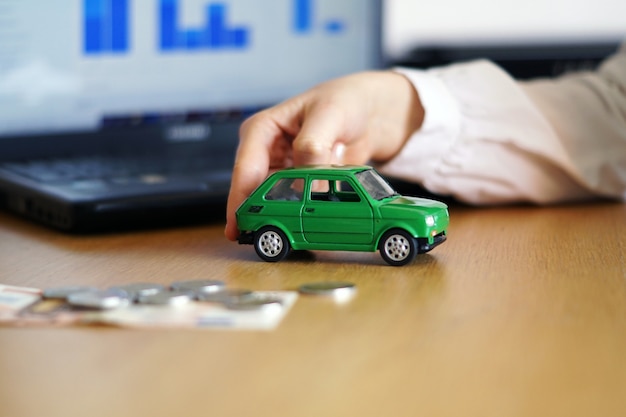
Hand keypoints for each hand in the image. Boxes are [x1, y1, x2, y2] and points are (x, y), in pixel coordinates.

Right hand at [225, 70, 423, 240]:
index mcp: (262, 129)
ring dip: (281, 218)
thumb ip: (312, 144)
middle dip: (258, 215)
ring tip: (290, 235)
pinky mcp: (302, 182)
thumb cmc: (345, 101)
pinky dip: (301, 216)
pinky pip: (297, 203)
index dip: (240, 200)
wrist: (371, 111)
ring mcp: (284, 169)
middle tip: (260, 240)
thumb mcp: (328, 115)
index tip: (239, 226)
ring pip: (274, 200)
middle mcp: (268, 151)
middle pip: (254, 189)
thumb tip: (303, 175)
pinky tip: (309, 227)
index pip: (246, 169)